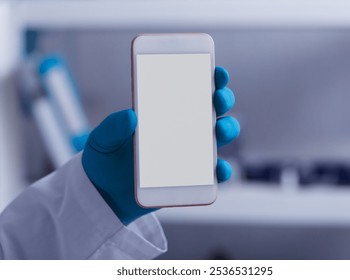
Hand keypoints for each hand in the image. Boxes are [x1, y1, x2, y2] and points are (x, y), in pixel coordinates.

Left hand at [82, 66, 239, 224]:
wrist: (105, 195)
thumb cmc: (106, 160)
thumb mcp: (102, 138)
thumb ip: (113, 126)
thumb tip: (131, 116)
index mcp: (163, 113)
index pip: (191, 90)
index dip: (208, 79)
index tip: (216, 71)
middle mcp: (182, 130)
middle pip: (212, 110)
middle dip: (223, 99)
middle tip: (219, 98)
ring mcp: (189, 153)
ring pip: (219, 137)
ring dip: (227, 129)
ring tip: (220, 129)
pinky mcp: (191, 178)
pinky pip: (213, 174)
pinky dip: (221, 170)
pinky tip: (218, 168)